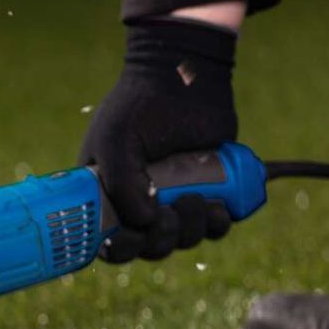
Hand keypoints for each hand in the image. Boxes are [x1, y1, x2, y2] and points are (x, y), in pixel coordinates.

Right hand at [79, 17, 240, 262]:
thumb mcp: (112, 143)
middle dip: (161, 239)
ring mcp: (177, 201)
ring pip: (184, 240)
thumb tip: (146, 224)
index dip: (122, 249)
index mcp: (111, 199)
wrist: (183, 79)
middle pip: (151, 248)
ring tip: (197, 200)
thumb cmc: (136, 107)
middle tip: (168, 213)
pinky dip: (218, 223)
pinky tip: (217, 204)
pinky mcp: (210, 194)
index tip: (133, 235)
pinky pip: (215, 228)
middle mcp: (143, 205)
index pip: (112, 245)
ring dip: (191, 229)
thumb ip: (121, 186)